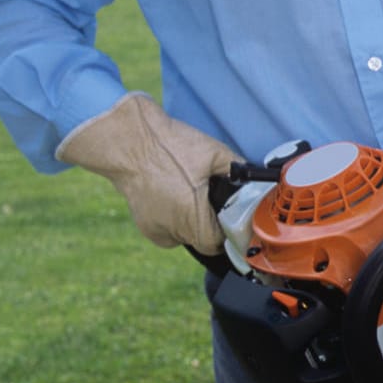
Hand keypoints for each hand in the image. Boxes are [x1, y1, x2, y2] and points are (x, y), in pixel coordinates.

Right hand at [56, 93, 237, 252]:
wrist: (125, 139)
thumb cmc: (168, 146)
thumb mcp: (214, 153)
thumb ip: (239, 171)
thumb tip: (256, 178)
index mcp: (194, 221)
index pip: (221, 243)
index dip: (229, 229)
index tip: (230, 214)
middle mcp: (174, 232)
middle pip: (204, 239)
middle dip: (210, 221)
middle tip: (210, 197)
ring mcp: (156, 230)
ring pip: (187, 236)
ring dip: (192, 221)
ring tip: (189, 192)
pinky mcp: (144, 225)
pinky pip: (169, 231)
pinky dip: (175, 219)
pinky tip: (173, 197)